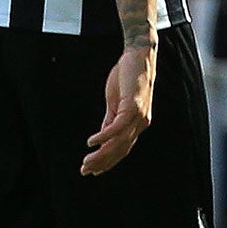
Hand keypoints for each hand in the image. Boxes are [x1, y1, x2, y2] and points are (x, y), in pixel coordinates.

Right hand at [83, 38, 155, 175]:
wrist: (138, 56)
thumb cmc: (127, 76)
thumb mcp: (115, 101)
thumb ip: (110, 119)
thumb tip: (101, 137)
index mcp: (137, 124)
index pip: (122, 148)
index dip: (108, 161)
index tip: (94, 170)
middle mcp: (141, 124)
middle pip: (120, 150)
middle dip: (102, 163)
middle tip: (85, 171)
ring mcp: (138, 117)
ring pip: (118, 143)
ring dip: (101, 154)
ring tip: (86, 162)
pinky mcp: (133, 107)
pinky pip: (116, 127)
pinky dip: (103, 136)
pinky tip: (91, 143)